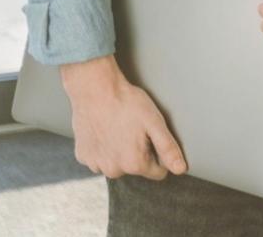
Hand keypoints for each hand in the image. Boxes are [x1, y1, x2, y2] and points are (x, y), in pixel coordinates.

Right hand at [60, 54, 186, 179]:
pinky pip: (100, 158)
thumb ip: (168, 149)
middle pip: (137, 167)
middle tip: (135, 129)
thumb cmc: (127, 103)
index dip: (159, 154)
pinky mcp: (82, 157)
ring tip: (120, 128)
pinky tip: (105, 130)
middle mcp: (113, 170)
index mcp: (134, 164)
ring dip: (120, 151)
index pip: (158, 172)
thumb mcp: (155, 123)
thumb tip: (180, 169)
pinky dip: (104, 148)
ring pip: (117, 163)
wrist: (95, 90)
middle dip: (140, 151)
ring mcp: (95, 165)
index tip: (152, 136)